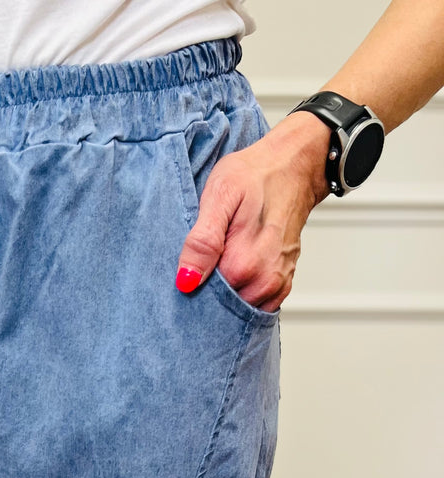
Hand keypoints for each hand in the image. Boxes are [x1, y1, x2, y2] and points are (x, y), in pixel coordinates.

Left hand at [175, 112, 331, 311]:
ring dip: (224, 294)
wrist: (293, 166)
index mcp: (242, 265)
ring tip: (222, 260)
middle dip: (206, 293)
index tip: (189, 265)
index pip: (201, 300)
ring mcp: (276, 285)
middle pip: (219, 307)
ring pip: (236, 309)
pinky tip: (236, 273)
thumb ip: (202, 241)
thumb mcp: (219, 196)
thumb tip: (187, 281)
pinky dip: (242, 295)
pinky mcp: (282, 285)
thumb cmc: (255, 175)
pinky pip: (255, 306)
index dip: (190, 284)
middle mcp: (263, 281)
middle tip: (205, 259)